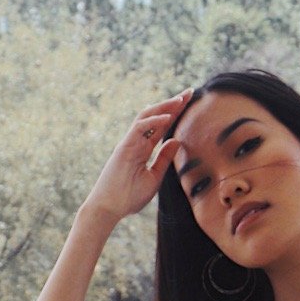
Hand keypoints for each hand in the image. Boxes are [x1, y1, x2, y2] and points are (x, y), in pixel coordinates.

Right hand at [85, 87, 193, 223]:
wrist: (109, 209)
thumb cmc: (129, 197)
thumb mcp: (154, 177)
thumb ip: (164, 159)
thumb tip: (177, 140)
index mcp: (144, 148)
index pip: (162, 126)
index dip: (175, 113)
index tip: (189, 102)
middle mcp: (136, 141)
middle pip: (156, 116)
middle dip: (172, 103)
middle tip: (189, 92)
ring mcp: (129, 142)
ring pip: (147, 116)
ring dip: (164, 106)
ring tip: (181, 99)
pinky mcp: (124, 146)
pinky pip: (140, 128)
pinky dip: (154, 121)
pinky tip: (169, 117)